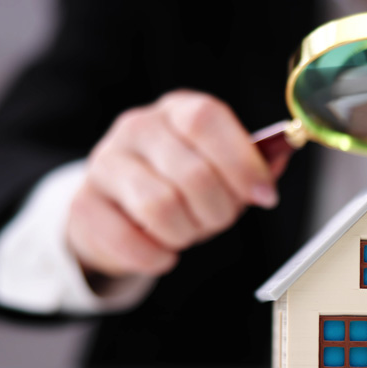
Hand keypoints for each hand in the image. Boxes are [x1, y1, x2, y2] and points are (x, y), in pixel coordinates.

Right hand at [67, 89, 291, 277]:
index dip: (241, 162)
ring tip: (187, 232)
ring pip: (160, 207)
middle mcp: (137, 128)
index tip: (264, 196)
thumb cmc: (180, 186)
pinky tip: (162, 251)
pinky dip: (157, 257)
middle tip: (217, 221)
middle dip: (218, 211)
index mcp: (177, 110)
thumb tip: (282, 155)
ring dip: (186, 234)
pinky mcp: (84, 206)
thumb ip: (252, 164)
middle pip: (191, 172)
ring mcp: (105, 164)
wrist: (116, 212)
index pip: (206, 119)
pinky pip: (130, 241)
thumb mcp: (220, 169)